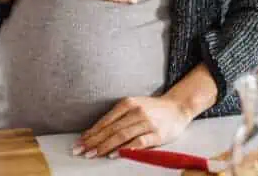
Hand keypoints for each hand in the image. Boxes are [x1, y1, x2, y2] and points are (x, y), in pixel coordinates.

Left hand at [75, 96, 191, 158]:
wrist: (178, 107)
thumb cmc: (153, 109)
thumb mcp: (134, 106)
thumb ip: (118, 118)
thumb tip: (95, 133)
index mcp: (128, 103)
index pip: (105, 121)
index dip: (91, 133)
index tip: (79, 142)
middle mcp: (136, 111)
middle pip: (111, 129)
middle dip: (93, 141)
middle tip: (81, 151)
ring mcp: (147, 123)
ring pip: (122, 135)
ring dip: (105, 146)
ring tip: (93, 154)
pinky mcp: (157, 134)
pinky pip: (139, 142)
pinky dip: (126, 149)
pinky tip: (115, 154)